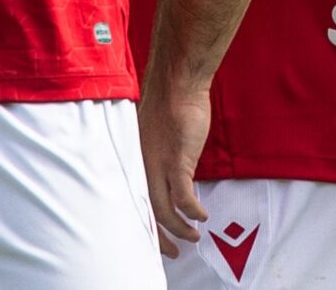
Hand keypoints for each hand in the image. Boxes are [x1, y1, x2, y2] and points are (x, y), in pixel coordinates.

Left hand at [138, 73, 212, 257]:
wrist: (177, 84)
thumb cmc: (167, 104)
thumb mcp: (153, 134)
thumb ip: (154, 154)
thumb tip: (165, 171)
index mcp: (133, 158)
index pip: (133, 198)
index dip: (142, 221)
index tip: (154, 234)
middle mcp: (141, 164)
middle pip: (145, 211)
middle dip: (158, 236)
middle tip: (171, 250)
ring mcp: (158, 164)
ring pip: (163, 210)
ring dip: (179, 227)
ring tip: (193, 236)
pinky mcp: (177, 161)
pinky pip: (184, 198)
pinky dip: (193, 211)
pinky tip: (202, 216)